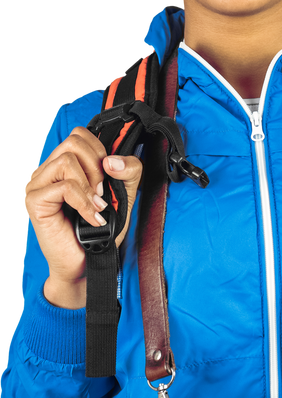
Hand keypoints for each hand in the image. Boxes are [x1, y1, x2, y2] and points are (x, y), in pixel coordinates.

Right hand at [24, 126, 142, 302]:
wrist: (89, 263)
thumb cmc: (101, 231)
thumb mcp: (123, 195)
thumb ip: (128, 171)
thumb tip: (112, 160)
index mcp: (64, 165)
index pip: (79, 134)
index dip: (100, 151)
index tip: (108, 177)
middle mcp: (48, 170)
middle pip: (73, 141)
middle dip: (96, 165)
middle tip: (101, 192)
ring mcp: (38, 184)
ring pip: (67, 160)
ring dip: (89, 184)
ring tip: (95, 205)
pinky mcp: (35, 201)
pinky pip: (64, 186)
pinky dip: (84, 202)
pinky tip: (90, 217)